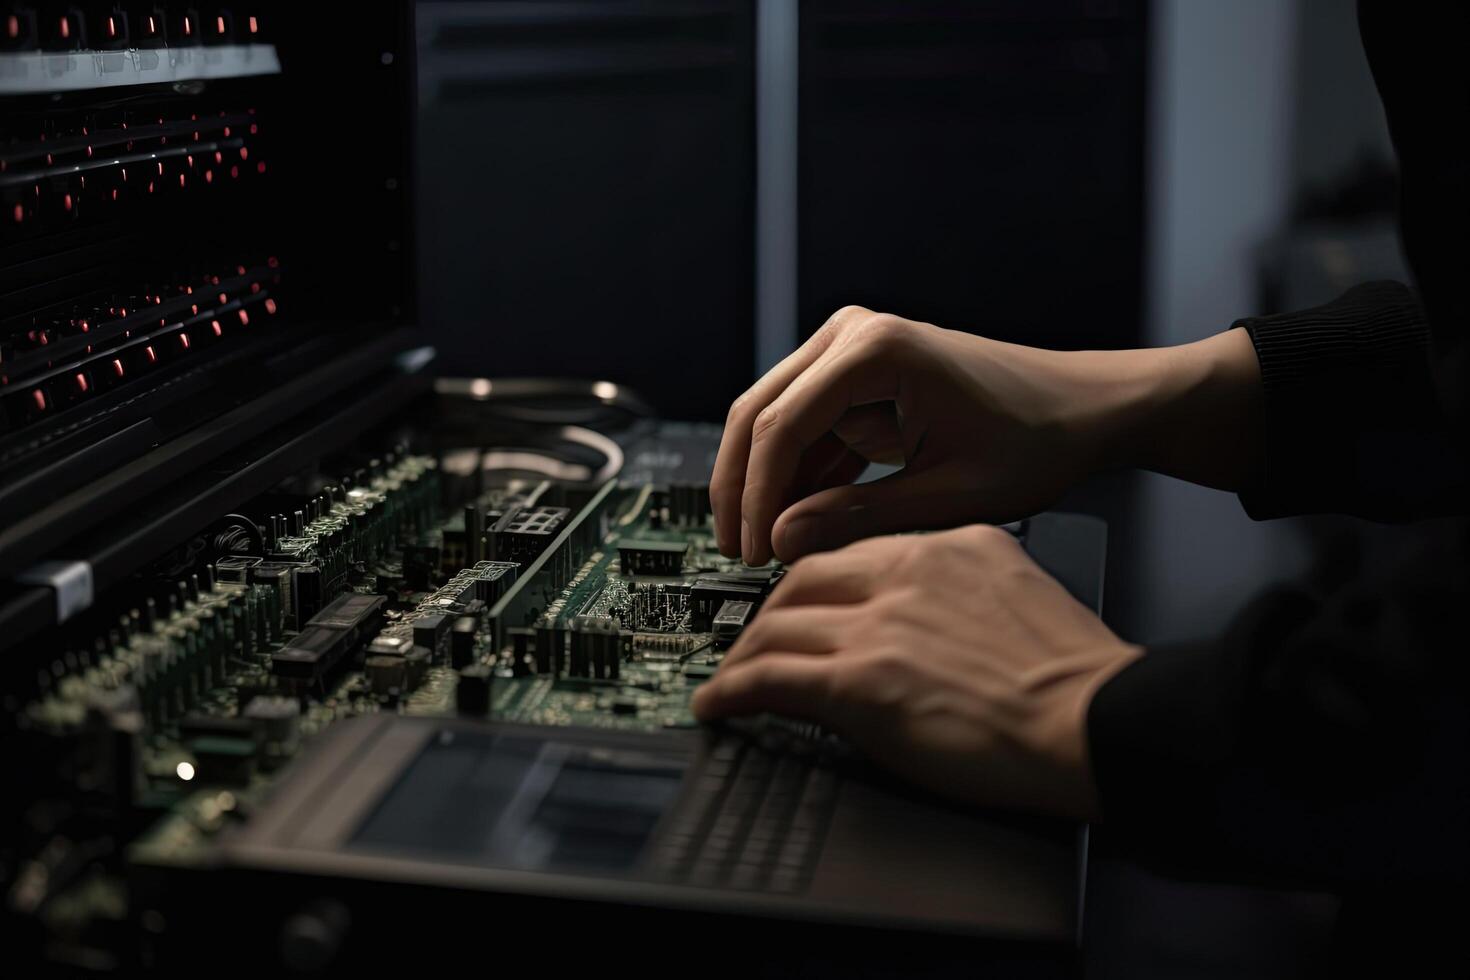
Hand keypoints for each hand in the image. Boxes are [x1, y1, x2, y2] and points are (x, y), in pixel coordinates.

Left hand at [690, 525, 1141, 818]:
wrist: (1100, 722)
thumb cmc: (1077, 679)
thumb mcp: (1018, 596)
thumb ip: (962, 591)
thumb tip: (924, 620)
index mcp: (950, 546)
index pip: (854, 550)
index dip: (815, 579)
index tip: (801, 602)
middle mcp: (906, 575)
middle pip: (802, 578)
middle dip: (770, 611)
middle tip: (756, 638)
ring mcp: (878, 626)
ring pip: (776, 625)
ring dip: (744, 653)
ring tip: (729, 677)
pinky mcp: (860, 682)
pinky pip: (769, 678)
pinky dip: (731, 691)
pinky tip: (718, 704)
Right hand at [711, 306, 1262, 564]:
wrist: (1085, 411)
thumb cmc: (1037, 440)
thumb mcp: (948, 496)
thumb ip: (858, 519)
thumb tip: (781, 542)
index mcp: (875, 351)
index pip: (781, 425)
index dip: (757, 496)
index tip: (751, 551)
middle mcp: (852, 337)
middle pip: (759, 414)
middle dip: (742, 488)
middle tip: (736, 551)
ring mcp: (852, 354)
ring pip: (774, 423)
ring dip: (767, 485)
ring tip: (765, 550)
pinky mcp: (860, 382)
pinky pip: (808, 430)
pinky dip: (799, 478)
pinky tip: (799, 527)